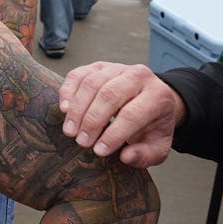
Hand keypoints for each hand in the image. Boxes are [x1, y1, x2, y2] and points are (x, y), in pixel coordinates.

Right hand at [58, 61, 184, 166]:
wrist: (151, 101)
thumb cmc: (152, 126)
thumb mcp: (158, 146)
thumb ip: (145, 155)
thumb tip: (126, 156)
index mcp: (158, 95)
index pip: (133, 113)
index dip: (114, 134)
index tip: (99, 151)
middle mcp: (139, 75)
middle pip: (110, 95)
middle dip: (92, 121)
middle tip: (82, 141)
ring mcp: (117, 68)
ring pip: (92, 83)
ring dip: (77, 109)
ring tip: (71, 131)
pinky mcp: (99, 66)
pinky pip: (79, 74)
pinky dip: (68, 91)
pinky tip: (64, 110)